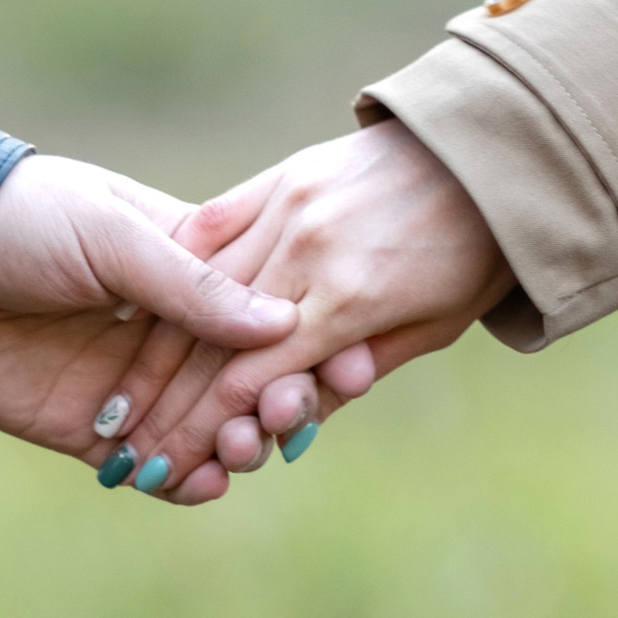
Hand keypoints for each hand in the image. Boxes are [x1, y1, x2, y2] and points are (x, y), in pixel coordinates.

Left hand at [0, 153, 299, 496]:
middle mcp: (172, 330)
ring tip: (245, 448)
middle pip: (253, 381)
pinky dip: (188, 483)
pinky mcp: (96, 434)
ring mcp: (137, 387)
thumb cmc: (18, 218)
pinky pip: (157, 470)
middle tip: (292, 416)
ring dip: (240, 445)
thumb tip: (282, 321)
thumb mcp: (111, 235)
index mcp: (189, 266)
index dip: (314, 343)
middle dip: (283, 403)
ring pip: (213, 431)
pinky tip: (206, 483)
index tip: (352, 365)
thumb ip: (193, 284)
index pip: (271, 314)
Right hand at [100, 120, 511, 495]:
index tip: (157, 472)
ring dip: (152, 355)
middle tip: (124, 456)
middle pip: (212, 344)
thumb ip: (355, 367)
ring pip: (199, 291)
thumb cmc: (478, 251)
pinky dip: (177, 275)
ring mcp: (291, 205)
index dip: (197, 433)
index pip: (249, 383)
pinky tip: (137, 314)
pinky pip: (214, 227)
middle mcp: (308, 250)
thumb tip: (294, 415)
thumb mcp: (433, 329)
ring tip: (122, 405)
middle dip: (162, 409)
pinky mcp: (283, 175)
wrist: (495, 145)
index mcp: (349, 300)